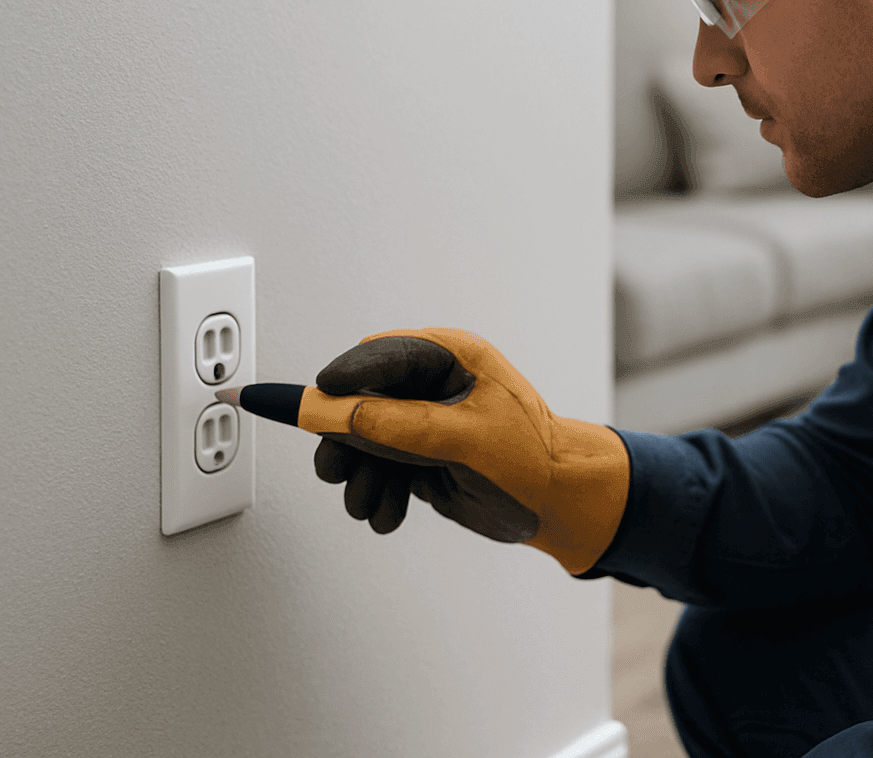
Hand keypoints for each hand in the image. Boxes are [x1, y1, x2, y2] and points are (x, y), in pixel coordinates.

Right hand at [312, 334, 538, 538]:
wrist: (560, 503)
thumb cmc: (534, 458)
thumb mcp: (465, 440)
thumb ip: (402, 425)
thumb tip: (341, 412)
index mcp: (452, 358)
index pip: (381, 357)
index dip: (344, 379)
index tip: (313, 403)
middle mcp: (434, 385)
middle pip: (362, 402)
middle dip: (346, 442)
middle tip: (333, 472)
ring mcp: (426, 422)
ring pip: (367, 442)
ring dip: (361, 477)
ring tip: (369, 506)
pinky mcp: (422, 455)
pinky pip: (382, 470)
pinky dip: (379, 494)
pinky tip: (389, 514)